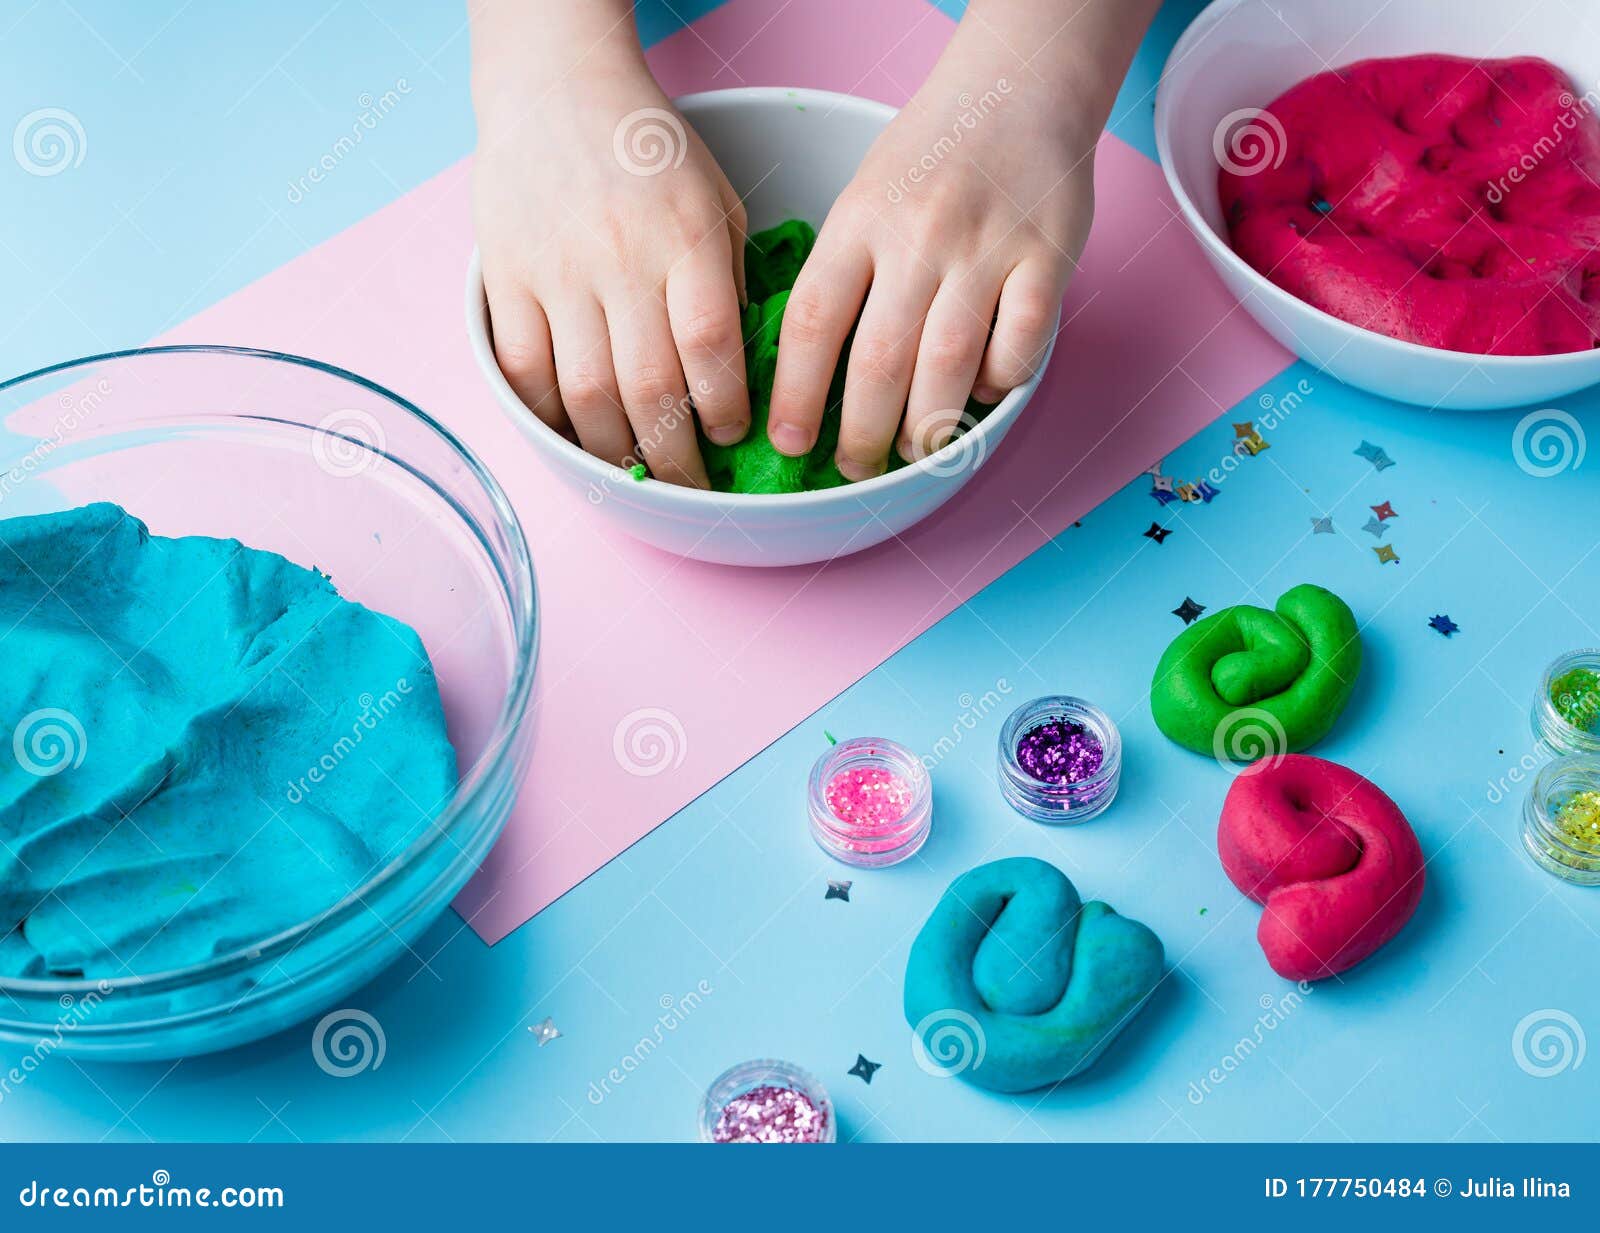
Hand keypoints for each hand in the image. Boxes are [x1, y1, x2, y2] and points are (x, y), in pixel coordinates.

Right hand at [473, 62, 748, 487]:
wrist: (556, 88)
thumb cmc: (650, 152)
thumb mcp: (717, 200)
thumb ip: (728, 282)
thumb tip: (737, 373)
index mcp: (686, 239)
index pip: (711, 348)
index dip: (725, 410)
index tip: (733, 437)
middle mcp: (621, 259)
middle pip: (649, 389)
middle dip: (676, 457)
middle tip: (691, 483)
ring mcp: (556, 271)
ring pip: (584, 394)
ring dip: (614, 450)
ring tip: (636, 470)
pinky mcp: (506, 277)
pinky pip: (523, 369)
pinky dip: (548, 416)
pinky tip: (575, 434)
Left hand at [766, 50, 1098, 479]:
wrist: (1019, 87)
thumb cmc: (931, 156)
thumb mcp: (864, 199)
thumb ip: (844, 275)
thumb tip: (817, 376)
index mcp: (859, 221)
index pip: (811, 320)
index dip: (794, 393)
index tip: (786, 441)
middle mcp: (918, 236)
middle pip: (878, 359)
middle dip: (860, 432)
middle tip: (853, 466)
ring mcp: (985, 247)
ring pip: (948, 362)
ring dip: (925, 425)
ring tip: (911, 450)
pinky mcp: (1047, 257)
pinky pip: (1020, 343)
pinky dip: (999, 380)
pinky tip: (983, 391)